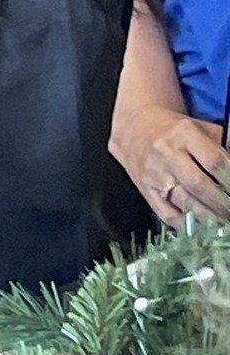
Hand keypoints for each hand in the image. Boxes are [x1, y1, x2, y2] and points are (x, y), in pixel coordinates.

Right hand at [121, 108, 229, 223]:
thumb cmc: (173, 129)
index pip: (213, 161)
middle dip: (222, 203)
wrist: (134, 126)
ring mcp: (154, 173)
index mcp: (183, 133)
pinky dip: (187, 225)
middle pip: (199, 185)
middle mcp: (166, 153)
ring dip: (209, 217)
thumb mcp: (198, 127)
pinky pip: (168, 214)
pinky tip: (201, 227)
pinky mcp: (146, 189)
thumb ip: (219, 147)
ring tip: (222, 222)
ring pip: (186, 203)